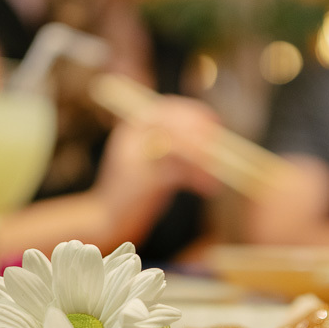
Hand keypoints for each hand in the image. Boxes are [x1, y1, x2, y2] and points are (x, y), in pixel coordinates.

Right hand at [91, 96, 221, 239]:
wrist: (109, 220)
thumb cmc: (137, 190)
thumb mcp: (155, 162)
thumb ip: (175, 145)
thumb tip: (211, 134)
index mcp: (132, 127)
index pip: (167, 107)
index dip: (194, 112)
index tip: (216, 122)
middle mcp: (130, 137)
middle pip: (175, 124)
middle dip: (201, 134)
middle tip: (219, 147)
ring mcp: (133, 158)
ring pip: (178, 148)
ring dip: (203, 161)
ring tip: (217, 174)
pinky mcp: (141, 182)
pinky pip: (178, 174)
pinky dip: (197, 179)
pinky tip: (209, 188)